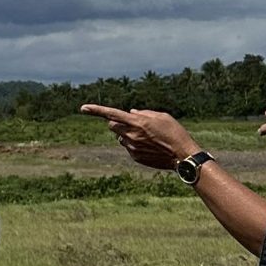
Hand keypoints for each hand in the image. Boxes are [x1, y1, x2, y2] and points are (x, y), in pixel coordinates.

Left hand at [78, 103, 198, 168]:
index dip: (96, 110)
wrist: (182, 155)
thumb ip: (144, 113)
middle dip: (117, 122)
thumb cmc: (174, 132)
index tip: (83, 108)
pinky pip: (128, 147)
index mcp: (137, 122)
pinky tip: (149, 146)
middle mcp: (131, 135)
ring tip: (146, 136)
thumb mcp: (162, 116)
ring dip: (126, 134)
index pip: (111, 114)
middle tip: (132, 123)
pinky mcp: (135, 157)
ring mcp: (132, 147)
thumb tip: (130, 113)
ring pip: (120, 137)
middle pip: (112, 125)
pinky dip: (134, 144)